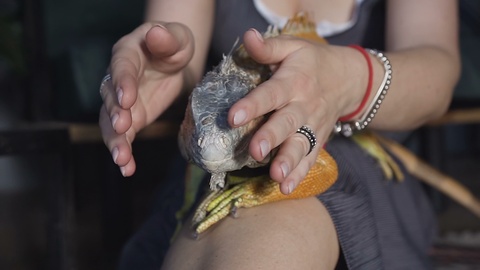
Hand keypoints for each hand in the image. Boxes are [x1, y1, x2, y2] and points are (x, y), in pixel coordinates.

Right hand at [99, 22, 193, 175]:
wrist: (174, 62)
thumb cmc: (174, 45)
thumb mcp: (177, 37)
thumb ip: (167, 37)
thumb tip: (156, 33)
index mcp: (127, 53)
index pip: (121, 67)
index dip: (122, 82)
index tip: (126, 99)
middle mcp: (117, 79)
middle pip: (110, 97)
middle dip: (115, 114)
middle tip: (124, 127)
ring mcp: (121, 102)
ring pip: (111, 122)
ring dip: (116, 140)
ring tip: (122, 159)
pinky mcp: (131, 119)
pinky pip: (123, 137)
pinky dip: (124, 153)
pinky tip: (127, 169)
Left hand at [228, 29, 365, 193]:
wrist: (349, 79)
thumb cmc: (312, 62)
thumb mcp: (293, 47)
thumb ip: (268, 48)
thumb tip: (247, 36)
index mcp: (294, 81)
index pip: (271, 94)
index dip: (253, 105)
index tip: (233, 117)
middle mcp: (304, 105)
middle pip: (288, 123)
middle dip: (272, 137)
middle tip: (256, 150)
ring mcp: (313, 126)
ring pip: (301, 145)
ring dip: (288, 161)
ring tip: (276, 176)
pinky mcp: (318, 140)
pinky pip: (310, 158)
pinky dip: (300, 174)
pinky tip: (286, 188)